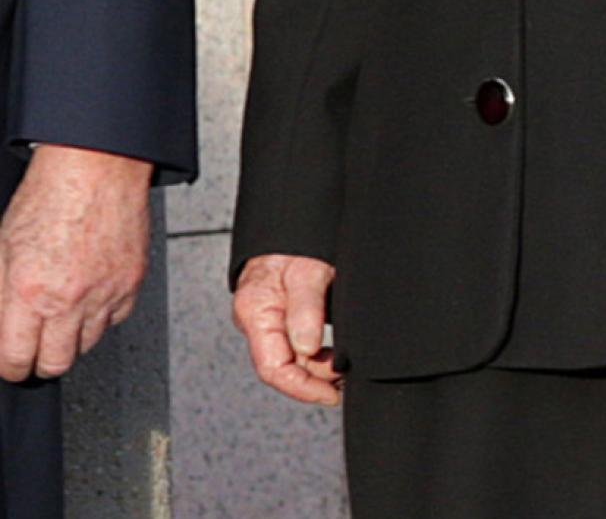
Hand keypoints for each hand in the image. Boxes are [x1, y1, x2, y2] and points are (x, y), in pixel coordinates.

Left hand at [0, 143, 151, 380]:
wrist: (97, 166)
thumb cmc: (50, 194)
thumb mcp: (3, 245)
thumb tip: (2, 327)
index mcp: (29, 291)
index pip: (16, 359)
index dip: (10, 364)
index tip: (12, 359)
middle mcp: (69, 298)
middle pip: (56, 363)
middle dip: (41, 359)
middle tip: (36, 345)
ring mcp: (105, 292)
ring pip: (88, 344)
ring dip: (73, 335)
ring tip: (65, 310)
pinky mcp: (132, 281)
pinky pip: (116, 317)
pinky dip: (103, 313)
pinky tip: (91, 292)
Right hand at [233, 253, 340, 406]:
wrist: (296, 216)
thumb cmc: (296, 238)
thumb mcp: (308, 270)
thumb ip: (306, 308)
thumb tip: (308, 349)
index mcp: (256, 312)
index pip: (274, 368)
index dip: (303, 387)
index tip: (331, 392)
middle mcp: (258, 318)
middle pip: (284, 366)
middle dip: (315, 378)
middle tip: (345, 378)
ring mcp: (269, 316)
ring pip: (292, 356)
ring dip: (318, 366)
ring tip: (343, 366)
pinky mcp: (284, 311)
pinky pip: (297, 342)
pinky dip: (317, 352)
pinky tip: (334, 353)